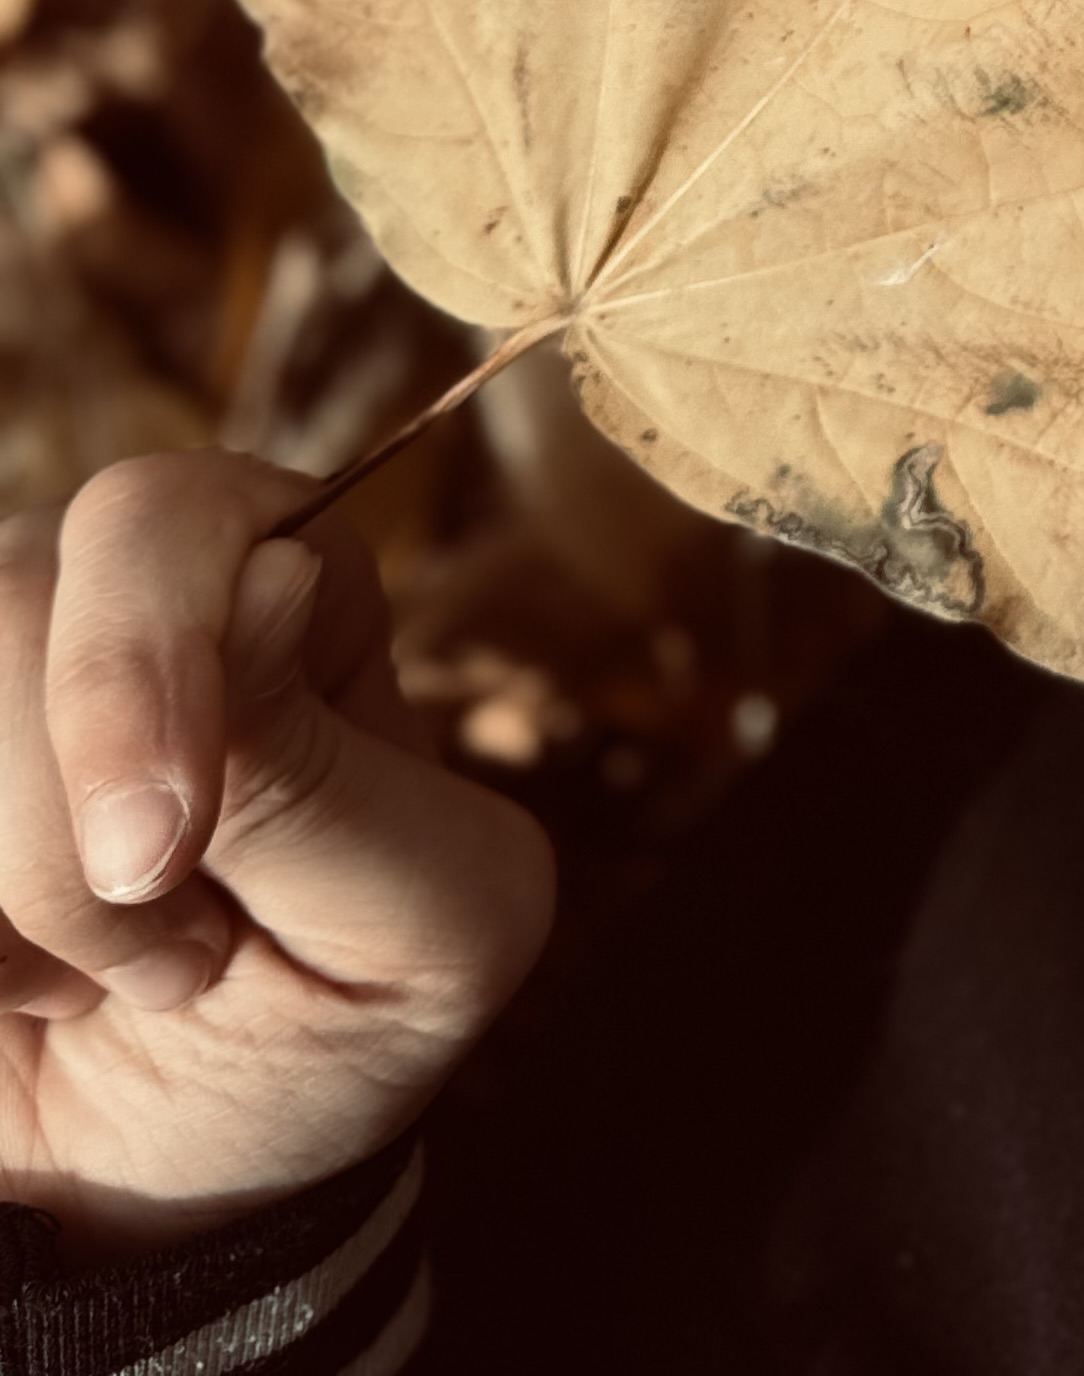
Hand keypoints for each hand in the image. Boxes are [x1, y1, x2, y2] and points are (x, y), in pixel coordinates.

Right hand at [0, 451, 552, 1251]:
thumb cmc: (324, 1032)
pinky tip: (22, 996)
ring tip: (110, 988)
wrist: (160, 1192)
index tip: (157, 859)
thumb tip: (271, 575)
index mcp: (283, 571)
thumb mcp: (414, 929)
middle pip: (8, 604)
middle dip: (62, 841)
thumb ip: (328, 768)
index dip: (133, 677)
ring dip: (12, 913)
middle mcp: (113, 589)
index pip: (160, 520)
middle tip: (173, 967)